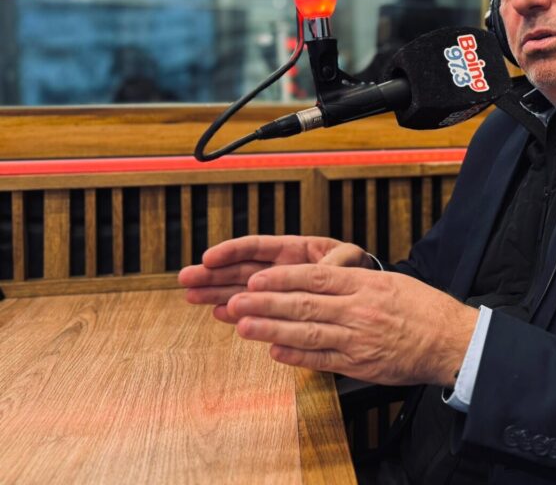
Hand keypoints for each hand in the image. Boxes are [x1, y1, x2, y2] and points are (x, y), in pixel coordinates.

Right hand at [178, 235, 373, 322]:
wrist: (365, 294)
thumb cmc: (356, 269)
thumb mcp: (349, 259)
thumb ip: (334, 263)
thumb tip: (323, 271)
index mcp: (294, 249)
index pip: (257, 247)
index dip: (231, 251)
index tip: (208, 257)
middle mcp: (281, 268)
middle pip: (240, 268)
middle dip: (212, 272)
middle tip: (185, 279)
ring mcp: (278, 289)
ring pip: (240, 289)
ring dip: (216, 292)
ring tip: (191, 296)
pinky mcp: (280, 309)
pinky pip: (254, 310)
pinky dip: (237, 312)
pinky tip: (218, 313)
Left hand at [226, 264, 477, 386]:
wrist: (451, 340)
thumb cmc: (424, 309)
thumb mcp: (392, 282)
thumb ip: (357, 281)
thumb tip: (321, 280)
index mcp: (366, 284)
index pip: (315, 279)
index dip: (282, 279)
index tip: (257, 279)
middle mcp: (359, 310)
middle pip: (304, 305)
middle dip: (266, 304)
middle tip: (236, 302)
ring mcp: (358, 339)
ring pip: (308, 333)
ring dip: (272, 330)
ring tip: (245, 326)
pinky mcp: (360, 364)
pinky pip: (322, 360)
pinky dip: (297, 356)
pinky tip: (275, 352)